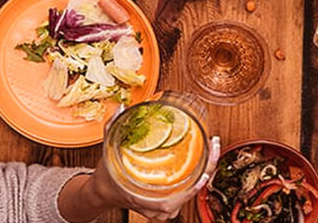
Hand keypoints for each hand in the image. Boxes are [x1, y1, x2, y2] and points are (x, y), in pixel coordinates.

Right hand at [83, 136, 220, 220]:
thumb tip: (122, 109)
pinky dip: (196, 174)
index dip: (198, 179)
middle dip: (207, 166)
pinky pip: (188, 190)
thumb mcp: (109, 151)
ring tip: (212, 148)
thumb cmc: (109, 178)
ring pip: (192, 190)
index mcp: (150, 201)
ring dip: (204, 169)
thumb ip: (113, 128)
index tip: (207, 165)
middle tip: (214, 144)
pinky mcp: (169, 204)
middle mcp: (161, 208)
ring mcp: (166, 209)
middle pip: (193, 189)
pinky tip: (202, 158)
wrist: (103, 193)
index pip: (182, 195)